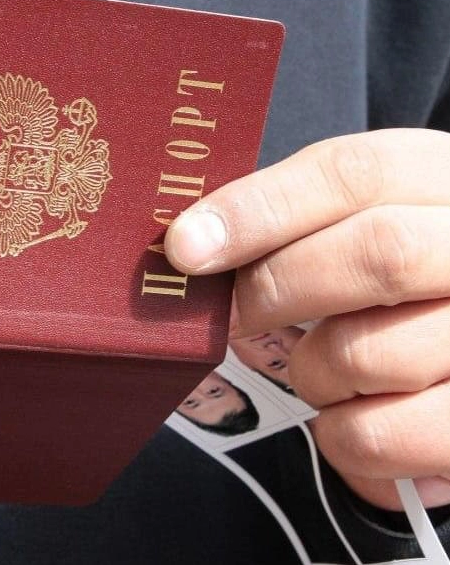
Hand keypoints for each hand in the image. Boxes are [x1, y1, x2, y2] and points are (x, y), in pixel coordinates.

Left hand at [164, 128, 449, 510]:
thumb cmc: (403, 292)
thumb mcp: (367, 226)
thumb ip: (297, 221)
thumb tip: (191, 241)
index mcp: (446, 185)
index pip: (361, 173)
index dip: (261, 207)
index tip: (186, 246)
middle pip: (377, 252)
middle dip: (274, 287)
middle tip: (227, 316)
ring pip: (364, 353)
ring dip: (312, 371)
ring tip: (327, 368)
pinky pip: (373, 435)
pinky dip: (337, 433)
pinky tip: (356, 415)